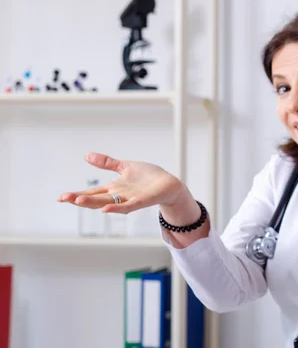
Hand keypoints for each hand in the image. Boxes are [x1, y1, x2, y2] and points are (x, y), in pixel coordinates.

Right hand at [57, 153, 186, 213]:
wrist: (169, 184)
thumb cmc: (149, 177)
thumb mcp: (125, 167)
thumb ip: (107, 163)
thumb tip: (87, 156)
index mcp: (114, 188)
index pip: (92, 191)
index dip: (77, 194)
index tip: (61, 197)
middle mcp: (119, 195)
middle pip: (96, 198)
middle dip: (79, 198)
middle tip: (63, 198)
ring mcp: (129, 199)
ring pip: (108, 202)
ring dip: (93, 202)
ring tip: (78, 201)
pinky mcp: (142, 201)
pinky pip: (127, 206)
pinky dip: (117, 207)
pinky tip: (105, 209)